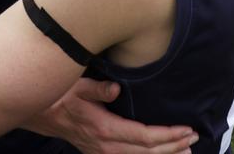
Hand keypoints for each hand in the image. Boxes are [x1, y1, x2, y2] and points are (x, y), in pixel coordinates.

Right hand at [32, 78, 197, 153]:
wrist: (39, 114)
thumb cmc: (59, 97)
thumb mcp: (76, 87)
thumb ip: (97, 88)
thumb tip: (116, 89)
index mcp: (104, 129)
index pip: (144, 137)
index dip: (168, 135)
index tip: (186, 129)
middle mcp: (106, 146)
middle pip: (147, 152)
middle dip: (173, 146)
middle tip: (193, 138)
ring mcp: (102, 153)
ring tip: (185, 151)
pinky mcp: (99, 153)